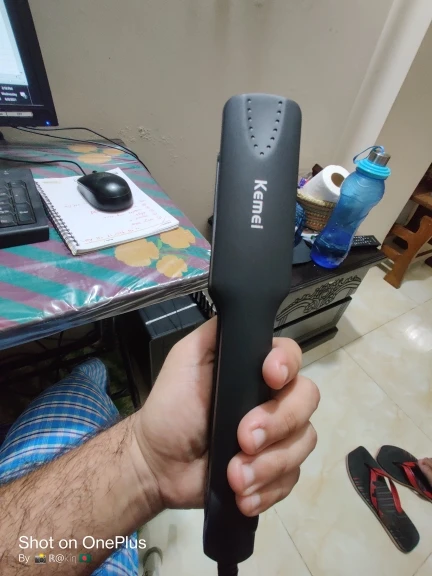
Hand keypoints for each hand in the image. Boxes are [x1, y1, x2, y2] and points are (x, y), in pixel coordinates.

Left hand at [133, 317, 318, 516]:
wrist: (157, 462)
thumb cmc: (171, 406)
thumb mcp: (186, 358)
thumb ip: (216, 334)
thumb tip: (245, 315)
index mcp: (256, 370)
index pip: (293, 357)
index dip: (288, 366)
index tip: (269, 377)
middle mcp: (274, 399)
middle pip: (306, 401)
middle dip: (278, 423)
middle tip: (242, 439)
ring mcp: (278, 438)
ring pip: (303, 443)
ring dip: (269, 464)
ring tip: (235, 477)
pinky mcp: (275, 472)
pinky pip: (291, 479)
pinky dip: (268, 490)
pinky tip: (243, 495)